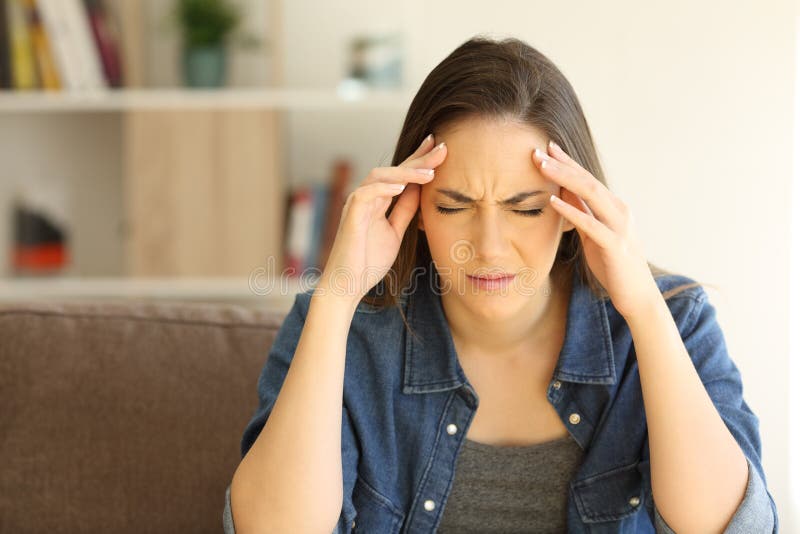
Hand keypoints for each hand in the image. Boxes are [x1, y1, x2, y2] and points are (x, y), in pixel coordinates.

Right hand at [317, 135, 447, 303]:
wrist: (348, 286)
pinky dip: (383, 188)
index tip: (440, 147)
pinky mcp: (350, 216)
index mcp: (377, 201)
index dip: (419, 159)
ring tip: (428, 173)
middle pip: (393, 170)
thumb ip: (405, 211)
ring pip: (379, 176)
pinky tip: (401, 187)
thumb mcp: (395, 233)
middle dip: (418, 158)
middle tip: (442, 148)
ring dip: (405, 172)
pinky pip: (365, 194)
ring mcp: (357, 205)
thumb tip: (421, 191)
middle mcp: (366, 198)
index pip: (400, 175)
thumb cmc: (368, 262)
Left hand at [532, 141, 658, 317]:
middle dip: (562, 164)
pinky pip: (591, 224)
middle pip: (588, 180)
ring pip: (591, 194)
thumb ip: (582, 213)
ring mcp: (620, 227)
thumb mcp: (593, 236)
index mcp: (615, 208)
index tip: (548, 147)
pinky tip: (553, 201)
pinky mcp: (615, 246)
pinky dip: (572, 211)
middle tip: (538, 151)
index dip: (568, 162)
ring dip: (565, 178)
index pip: (588, 179)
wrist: (637, 296)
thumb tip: (562, 193)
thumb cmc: (613, 266)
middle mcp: (620, 212)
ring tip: (542, 166)